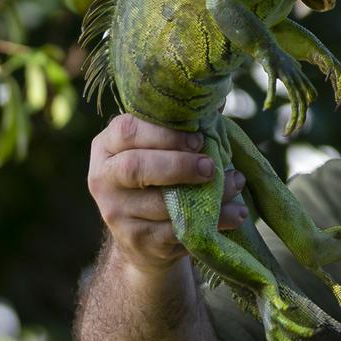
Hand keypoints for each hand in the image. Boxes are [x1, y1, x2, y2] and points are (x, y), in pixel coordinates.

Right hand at [87, 114, 248, 271]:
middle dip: (179, 164)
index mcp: (107, 147)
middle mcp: (104, 179)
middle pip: (135, 167)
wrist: (144, 238)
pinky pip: (177, 231)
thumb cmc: (160, 179)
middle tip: (211, 166)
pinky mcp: (138, 240)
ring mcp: (117, 213)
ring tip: (236, 185)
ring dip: (206, 194)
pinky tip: (236, 213)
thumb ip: (181, 130)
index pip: (127, 131)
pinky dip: (213, 221)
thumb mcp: (160, 151)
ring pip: (160, 203)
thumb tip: (217, 100)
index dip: (165, 134)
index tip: (198, 139)